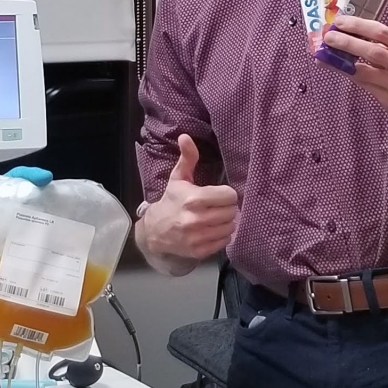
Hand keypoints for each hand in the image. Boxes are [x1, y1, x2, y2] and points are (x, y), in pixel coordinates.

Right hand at [139, 135, 238, 262]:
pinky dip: (222, 235)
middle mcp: (196, 219)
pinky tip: (212, 229)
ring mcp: (198, 237)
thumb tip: (185, 136)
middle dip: (227, 207)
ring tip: (216, 218)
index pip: (229, 195)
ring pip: (230, 226)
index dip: (226, 194)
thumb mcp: (178, 178)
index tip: (220, 194)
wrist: (155, 231)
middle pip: (232, 211)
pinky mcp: (200, 250)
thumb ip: (187, 158)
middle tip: (218, 206)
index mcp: (194, 198)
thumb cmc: (171, 201)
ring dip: (226, 221)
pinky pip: (224, 241)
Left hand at [322, 15, 387, 125]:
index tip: (340, 21)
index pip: (382, 32)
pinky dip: (347, 75)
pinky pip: (364, 86)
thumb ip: (381, 43)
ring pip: (365, 71)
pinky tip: (335, 68)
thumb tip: (347, 32)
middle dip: (348, 42)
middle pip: (374, 51)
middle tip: (328, 37)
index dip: (358, 25)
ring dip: (341, 61)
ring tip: (324, 54)